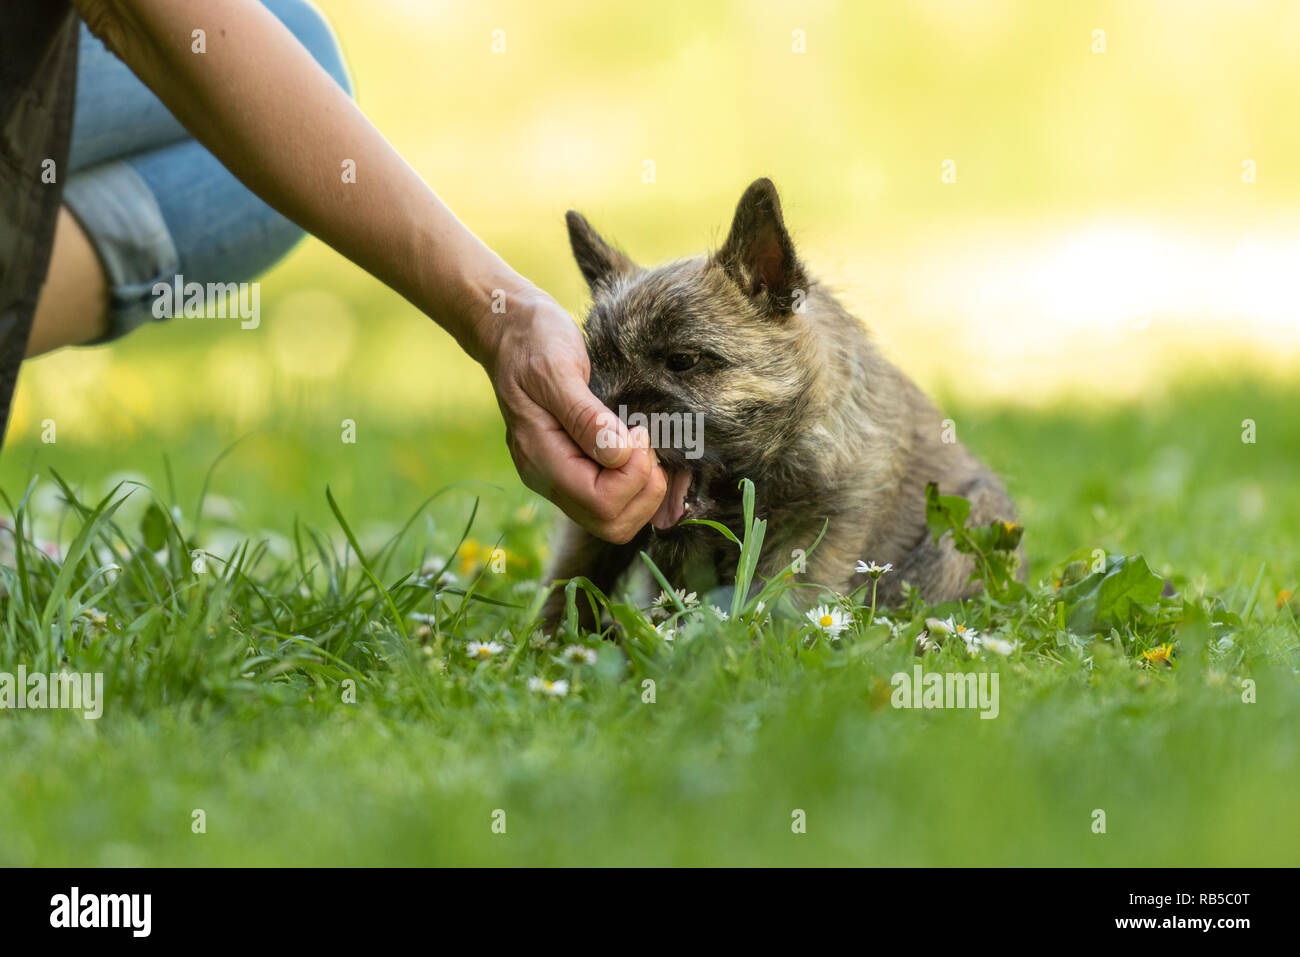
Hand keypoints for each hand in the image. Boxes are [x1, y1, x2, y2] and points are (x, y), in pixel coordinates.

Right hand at [484, 291, 666, 542]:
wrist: (511, 330)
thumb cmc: (532, 342)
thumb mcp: (557, 369)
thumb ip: (586, 416)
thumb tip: (619, 454)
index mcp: (540, 459)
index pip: (600, 502)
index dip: (633, 475)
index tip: (637, 432)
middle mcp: (549, 478)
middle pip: (611, 523)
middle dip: (644, 490)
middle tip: (647, 444)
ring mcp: (561, 476)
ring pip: (615, 519)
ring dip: (644, 491)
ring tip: (645, 446)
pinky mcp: (576, 468)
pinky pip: (613, 499)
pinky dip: (639, 485)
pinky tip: (643, 452)